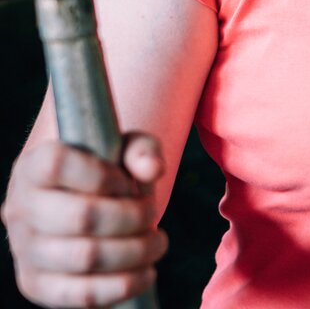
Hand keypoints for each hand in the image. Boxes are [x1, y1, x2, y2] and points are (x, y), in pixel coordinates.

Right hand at [2, 134, 167, 307]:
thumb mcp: (123, 146)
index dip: (101, 175)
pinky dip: (121, 286)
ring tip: (157, 242)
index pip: (56, 165)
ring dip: (133, 252)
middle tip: (152, 214)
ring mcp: (23, 250)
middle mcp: (20, 208)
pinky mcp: (34, 284)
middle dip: (131, 217)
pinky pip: (79, 294)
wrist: (77, 201)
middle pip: (79, 216)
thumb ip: (141, 149)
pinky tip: (146, 273)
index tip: (127, 182)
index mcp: (32, 165)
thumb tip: (152, 170)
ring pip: (84, 257)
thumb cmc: (103, 168)